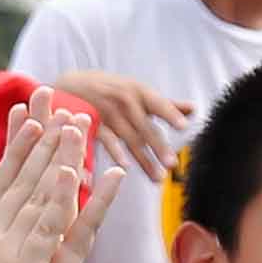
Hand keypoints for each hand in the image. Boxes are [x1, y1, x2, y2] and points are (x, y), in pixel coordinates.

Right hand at [63, 71, 192, 177]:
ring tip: (158, 177)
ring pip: (128, 139)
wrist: (68, 85)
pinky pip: (105, 140)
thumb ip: (164, 103)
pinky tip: (125, 166)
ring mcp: (106, 113)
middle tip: (172, 164)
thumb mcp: (135, 90)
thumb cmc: (108, 89)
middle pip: (144, 127)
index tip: (183, 126)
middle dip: (158, 146)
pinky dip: (115, 152)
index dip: (170, 113)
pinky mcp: (90, 124)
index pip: (157, 103)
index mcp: (137, 91)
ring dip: (143, 159)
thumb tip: (192, 110)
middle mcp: (123, 100)